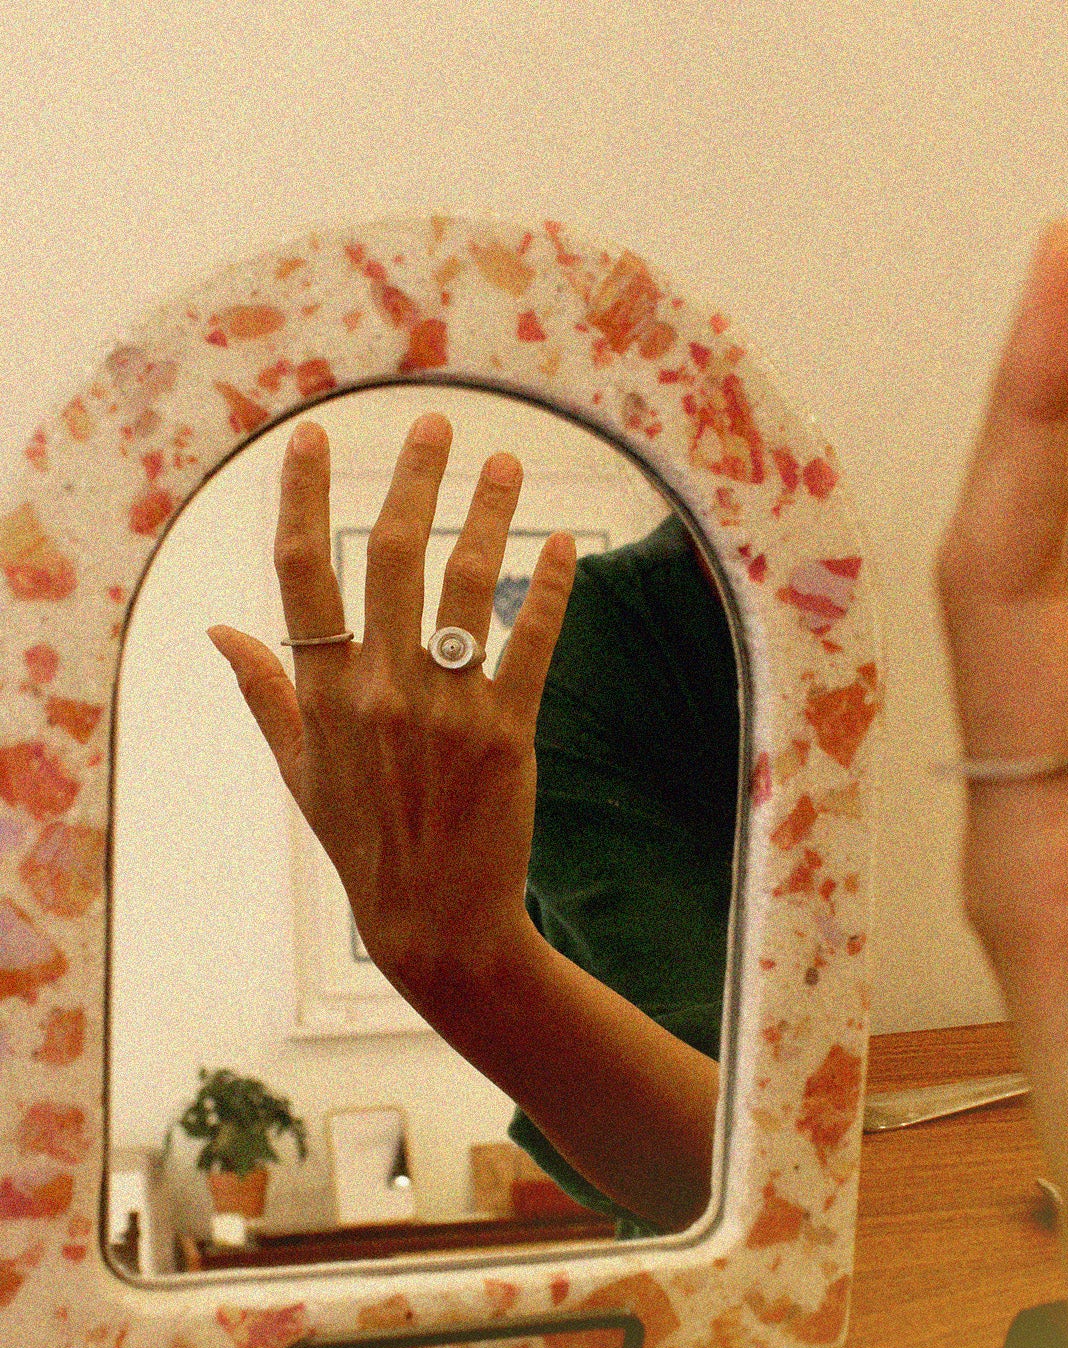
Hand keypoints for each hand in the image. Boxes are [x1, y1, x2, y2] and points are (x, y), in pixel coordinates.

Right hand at [208, 413, 576, 1000]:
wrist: (434, 919)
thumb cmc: (362, 842)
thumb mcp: (298, 771)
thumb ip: (263, 693)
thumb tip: (219, 630)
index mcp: (322, 693)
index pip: (301, 573)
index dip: (305, 496)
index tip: (315, 436)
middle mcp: (379, 690)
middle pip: (390, 556)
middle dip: (413, 478)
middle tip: (437, 422)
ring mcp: (445, 710)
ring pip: (467, 585)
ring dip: (489, 515)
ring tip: (507, 466)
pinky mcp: (506, 733)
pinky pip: (530, 643)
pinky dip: (550, 590)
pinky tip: (563, 545)